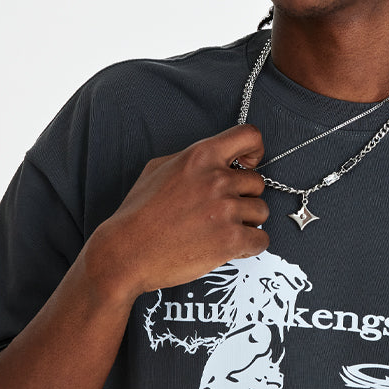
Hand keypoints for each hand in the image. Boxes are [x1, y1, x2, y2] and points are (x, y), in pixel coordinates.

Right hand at [88, 123, 269, 301]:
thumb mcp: (158, 168)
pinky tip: (230, 246)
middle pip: (257, 183)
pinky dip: (250, 245)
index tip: (248, 164)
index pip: (248, 136)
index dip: (254, 151)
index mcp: (201, 156)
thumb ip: (192, 159)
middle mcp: (217, 179)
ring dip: (246, 222)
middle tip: (221, 210)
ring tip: (220, 229)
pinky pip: (261, 240)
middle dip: (244, 197)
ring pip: (261, 212)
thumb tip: (215, 160)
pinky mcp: (231, 239)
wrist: (127, 251)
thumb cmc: (138, 214)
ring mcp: (226, 209)